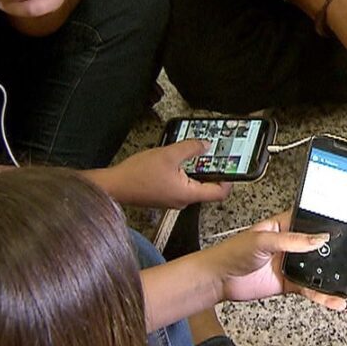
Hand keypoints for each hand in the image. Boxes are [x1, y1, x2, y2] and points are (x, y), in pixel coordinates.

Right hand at [103, 141, 232, 207]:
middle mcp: (183, 200)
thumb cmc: (137, 175)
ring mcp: (173, 199)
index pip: (219, 193)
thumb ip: (190, 148)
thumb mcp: (168, 154)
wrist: (115, 186)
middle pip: (208, 188)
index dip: (229, 180)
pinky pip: (181, 184)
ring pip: (193, 185)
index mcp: (188, 194)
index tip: (232, 167)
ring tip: (195, 154)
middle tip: (214, 154)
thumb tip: (205, 145)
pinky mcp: (164, 195)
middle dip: (212, 170)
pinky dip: (184, 172)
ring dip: (196, 170)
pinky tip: (178, 160)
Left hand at [206, 211, 346, 310]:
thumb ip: (292, 240)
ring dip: (342, 271)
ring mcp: (293, 264)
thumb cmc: (233, 251)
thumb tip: (319, 238)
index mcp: (287, 224)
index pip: (318, 218)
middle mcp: (293, 243)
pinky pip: (312, 289)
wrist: (219, 279)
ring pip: (324, 267)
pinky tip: (336, 299)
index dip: (339, 218)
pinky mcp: (290, 284)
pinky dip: (325, 295)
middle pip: (326, 244)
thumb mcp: (263, 239)